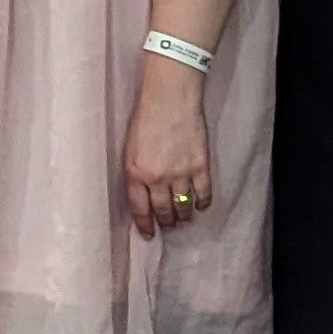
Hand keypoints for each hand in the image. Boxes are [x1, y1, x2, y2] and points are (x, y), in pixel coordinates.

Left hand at [120, 56, 211, 236]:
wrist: (170, 99)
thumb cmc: (145, 119)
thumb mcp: (129, 149)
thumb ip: (135, 173)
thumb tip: (142, 194)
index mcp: (136, 173)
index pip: (140, 209)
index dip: (145, 225)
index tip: (149, 234)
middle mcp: (157, 178)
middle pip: (163, 211)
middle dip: (165, 222)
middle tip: (168, 227)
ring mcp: (180, 173)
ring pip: (183, 206)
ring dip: (183, 215)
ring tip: (183, 218)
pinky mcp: (200, 165)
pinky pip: (203, 193)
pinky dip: (203, 203)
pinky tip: (201, 206)